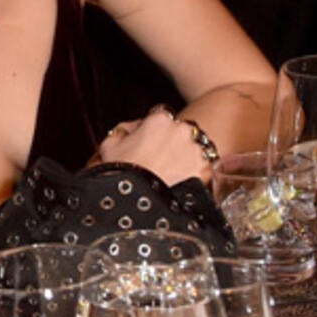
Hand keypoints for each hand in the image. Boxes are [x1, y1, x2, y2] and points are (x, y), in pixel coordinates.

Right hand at [96, 106, 211, 186]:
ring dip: (188, 157)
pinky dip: (196, 175)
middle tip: (162, 158)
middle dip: (176, 141)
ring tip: (173, 173)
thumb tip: (134, 128)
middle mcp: (182, 130)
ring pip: (196, 150)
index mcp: (159, 119)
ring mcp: (196, 150)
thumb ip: (124, 129)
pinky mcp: (205, 170)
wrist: (134, 201)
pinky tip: (181, 182)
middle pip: (184, 131)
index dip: (157, 128)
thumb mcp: (111, 143)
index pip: (164, 115)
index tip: (154, 139)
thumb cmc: (120, 171)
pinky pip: (204, 169)